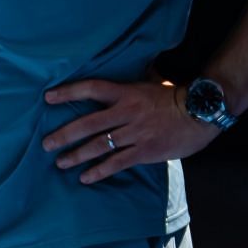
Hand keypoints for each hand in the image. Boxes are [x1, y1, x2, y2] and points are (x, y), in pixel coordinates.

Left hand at [42, 78, 218, 184]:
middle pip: (88, 123)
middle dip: (64, 134)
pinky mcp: (144, 151)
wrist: (201, 114)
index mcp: (127, 92)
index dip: (68, 92)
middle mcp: (127, 112)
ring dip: (76, 155)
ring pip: (98, 145)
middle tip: (46, 144)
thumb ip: (136, 80)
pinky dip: (99, 171)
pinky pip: (116, 163)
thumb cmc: (176, 97)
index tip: (48, 97)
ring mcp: (135, 133)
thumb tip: (129, 69)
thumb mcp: (153, 82)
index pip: (91, 89)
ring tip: (61, 162)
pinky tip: (85, 178)